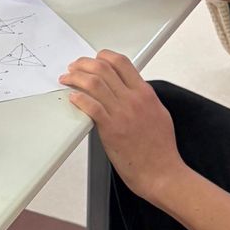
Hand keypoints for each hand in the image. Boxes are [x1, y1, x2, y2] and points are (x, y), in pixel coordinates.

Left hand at [59, 50, 184, 201]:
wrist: (162, 172)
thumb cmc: (160, 149)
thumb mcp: (159, 114)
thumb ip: (144, 99)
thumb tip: (131, 90)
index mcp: (145, 93)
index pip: (121, 62)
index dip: (103, 56)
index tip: (93, 60)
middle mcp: (133, 99)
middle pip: (103, 68)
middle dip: (83, 64)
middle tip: (73, 68)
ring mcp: (122, 113)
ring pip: (94, 83)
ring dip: (76, 78)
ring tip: (67, 79)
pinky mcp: (111, 129)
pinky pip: (91, 106)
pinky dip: (79, 98)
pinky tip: (72, 97)